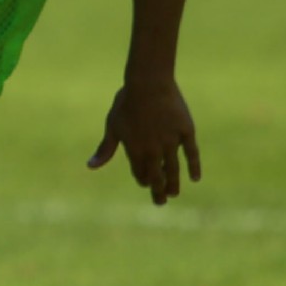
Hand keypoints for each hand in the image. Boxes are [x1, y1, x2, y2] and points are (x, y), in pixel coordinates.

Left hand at [87, 75, 200, 204]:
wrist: (148, 83)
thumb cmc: (126, 103)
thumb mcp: (113, 126)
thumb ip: (105, 149)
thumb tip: (90, 167)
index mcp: (134, 149)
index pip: (139, 172)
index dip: (142, 180)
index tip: (146, 185)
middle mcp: (153, 149)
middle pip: (156, 176)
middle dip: (158, 190)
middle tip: (160, 202)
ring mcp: (171, 141)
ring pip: (173, 168)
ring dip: (173, 183)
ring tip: (174, 194)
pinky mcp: (186, 131)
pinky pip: (192, 153)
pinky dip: (193, 166)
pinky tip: (195, 178)